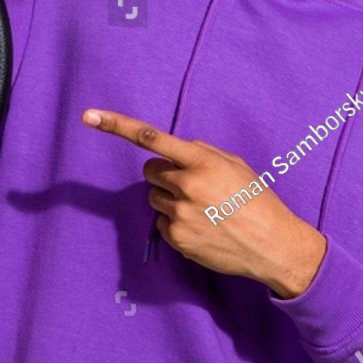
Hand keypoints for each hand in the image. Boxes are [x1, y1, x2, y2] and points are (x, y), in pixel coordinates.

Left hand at [81, 108, 327, 297]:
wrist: (272, 246)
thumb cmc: (257, 200)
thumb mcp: (236, 165)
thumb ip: (202, 153)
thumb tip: (175, 151)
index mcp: (201, 162)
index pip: (151, 138)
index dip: (117, 125)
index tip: (89, 116)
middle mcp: (186, 186)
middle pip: (149, 170)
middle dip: (163, 173)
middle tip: (190, 184)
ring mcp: (179, 214)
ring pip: (154, 197)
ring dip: (171, 198)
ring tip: (204, 209)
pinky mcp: (176, 238)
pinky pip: (161, 221)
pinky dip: (176, 222)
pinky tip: (202, 227)